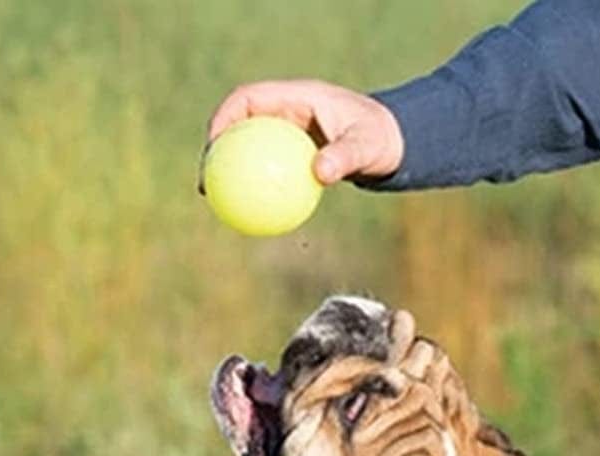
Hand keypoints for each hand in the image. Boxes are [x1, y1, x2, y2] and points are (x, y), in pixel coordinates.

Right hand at [206, 80, 403, 184]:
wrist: (393, 142)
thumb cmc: (380, 139)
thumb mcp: (366, 146)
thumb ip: (344, 157)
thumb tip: (320, 173)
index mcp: (297, 97)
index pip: (249, 98)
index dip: (224, 117)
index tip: (213, 145)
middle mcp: (287, 110)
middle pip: (238, 124)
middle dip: (216, 149)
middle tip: (205, 181)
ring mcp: (288, 131)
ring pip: (249, 148)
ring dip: (229, 170)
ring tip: (215, 200)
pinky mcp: (293, 152)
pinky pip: (267, 167)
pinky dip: (255, 185)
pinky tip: (248, 215)